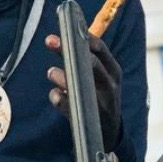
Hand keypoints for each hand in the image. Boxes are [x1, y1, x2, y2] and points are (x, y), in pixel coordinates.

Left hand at [45, 32, 121, 151]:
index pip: (100, 49)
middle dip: (67, 50)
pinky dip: (58, 98)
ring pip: (79, 83)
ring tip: (51, 72)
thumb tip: (67, 37)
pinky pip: (67, 105)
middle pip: (89, 62)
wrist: (109, 134)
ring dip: (60, 76)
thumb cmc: (102, 98)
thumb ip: (90, 61)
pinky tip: (55, 95)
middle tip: (49, 40)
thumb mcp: (104, 79)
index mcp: (113, 72)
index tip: (65, 27)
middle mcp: (109, 85)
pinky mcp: (87, 118)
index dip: (82, 36)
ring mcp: (100, 103)